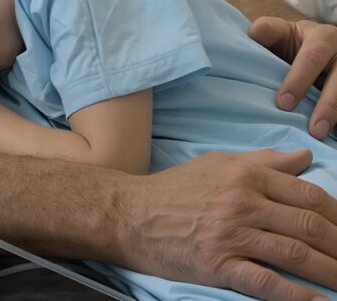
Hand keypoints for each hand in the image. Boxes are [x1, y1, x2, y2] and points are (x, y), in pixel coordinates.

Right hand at [121, 149, 336, 300]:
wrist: (128, 214)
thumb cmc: (172, 189)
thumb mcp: (217, 164)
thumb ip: (263, 161)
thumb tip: (305, 157)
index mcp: (246, 176)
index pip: (310, 195)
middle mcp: (243, 203)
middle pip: (311, 225)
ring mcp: (231, 234)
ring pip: (296, 254)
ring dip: (331, 272)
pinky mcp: (217, 264)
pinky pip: (267, 282)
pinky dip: (297, 296)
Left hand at [249, 17, 336, 138]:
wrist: (319, 46)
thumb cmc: (294, 43)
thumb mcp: (283, 33)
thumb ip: (269, 32)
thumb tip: (254, 32)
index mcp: (323, 38)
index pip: (311, 59)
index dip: (298, 81)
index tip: (283, 103)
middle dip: (328, 106)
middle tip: (315, 130)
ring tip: (324, 136)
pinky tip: (333, 135)